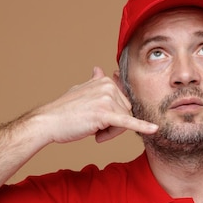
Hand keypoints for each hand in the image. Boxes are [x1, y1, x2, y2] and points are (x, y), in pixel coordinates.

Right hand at [39, 67, 157, 143]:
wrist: (48, 122)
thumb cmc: (64, 111)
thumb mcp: (80, 90)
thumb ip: (93, 82)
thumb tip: (99, 70)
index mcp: (104, 81)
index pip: (122, 103)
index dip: (112, 116)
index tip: (96, 118)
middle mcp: (108, 87)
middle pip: (126, 112)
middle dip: (113, 126)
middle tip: (93, 127)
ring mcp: (107, 99)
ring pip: (123, 123)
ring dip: (109, 132)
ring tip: (91, 129)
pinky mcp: (105, 114)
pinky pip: (128, 123)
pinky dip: (142, 127)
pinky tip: (154, 130)